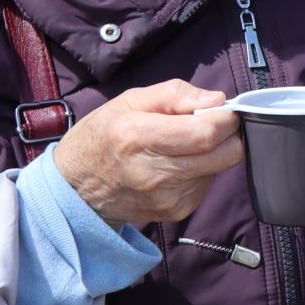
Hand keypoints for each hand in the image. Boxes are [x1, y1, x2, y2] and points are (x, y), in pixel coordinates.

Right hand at [52, 79, 242, 228]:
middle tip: (212, 124)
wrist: (75, 189)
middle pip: (224, 154)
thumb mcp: (129, 100)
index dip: (226, 118)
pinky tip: (176, 164)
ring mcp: (166, 197)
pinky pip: (206, 183)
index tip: (224, 110)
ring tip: (183, 145)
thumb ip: (175, 94)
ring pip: (219, 168)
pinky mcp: (175, 211)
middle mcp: (153, 172)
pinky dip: (201, 170)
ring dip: (213, 152)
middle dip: (229, 134)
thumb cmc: (103, 136)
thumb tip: (216, 100)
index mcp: (138, 137)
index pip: (207, 133)